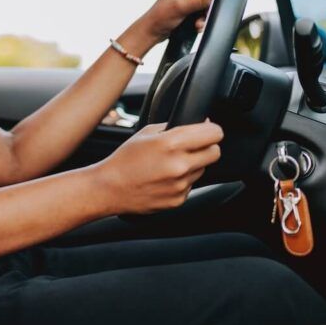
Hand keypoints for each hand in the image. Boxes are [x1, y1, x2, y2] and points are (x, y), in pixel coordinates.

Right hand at [94, 121, 222, 214]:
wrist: (110, 188)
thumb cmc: (124, 160)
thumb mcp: (146, 133)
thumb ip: (173, 128)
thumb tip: (197, 125)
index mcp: (171, 143)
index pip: (214, 134)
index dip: (212, 130)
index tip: (208, 130)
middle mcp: (179, 165)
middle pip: (215, 152)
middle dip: (207, 146)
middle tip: (194, 146)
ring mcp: (180, 185)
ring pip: (203, 169)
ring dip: (194, 164)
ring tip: (171, 164)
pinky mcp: (178, 199)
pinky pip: (191, 185)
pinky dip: (183, 180)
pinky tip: (165, 178)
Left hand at [141, 0, 214, 42]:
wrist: (152, 31)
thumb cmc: (161, 15)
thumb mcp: (183, 5)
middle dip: (209, 6)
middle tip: (205, 14)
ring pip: (207, 4)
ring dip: (205, 16)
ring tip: (198, 24)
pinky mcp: (189, 8)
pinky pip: (202, 12)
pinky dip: (201, 20)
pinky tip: (196, 26)